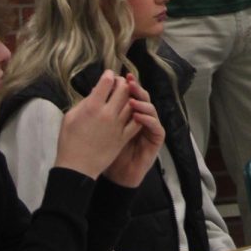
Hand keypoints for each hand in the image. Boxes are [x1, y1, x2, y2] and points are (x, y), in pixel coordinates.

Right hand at [54, 71, 139, 178]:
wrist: (77, 167)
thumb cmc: (69, 142)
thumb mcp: (70, 117)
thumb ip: (84, 102)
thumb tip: (95, 92)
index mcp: (92, 107)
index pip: (106, 82)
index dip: (109, 75)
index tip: (108, 74)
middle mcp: (107, 114)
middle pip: (123, 90)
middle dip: (122, 82)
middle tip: (120, 82)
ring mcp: (117, 126)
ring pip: (131, 104)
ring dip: (130, 96)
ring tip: (126, 95)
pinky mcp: (123, 138)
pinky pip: (135, 122)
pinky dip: (136, 114)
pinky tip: (132, 111)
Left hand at [105, 75, 165, 189]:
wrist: (116, 175)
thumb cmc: (107, 152)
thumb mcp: (101, 128)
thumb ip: (101, 111)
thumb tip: (94, 90)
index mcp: (129, 113)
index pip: (130, 94)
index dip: (125, 85)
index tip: (117, 76)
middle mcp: (142, 118)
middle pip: (142, 98)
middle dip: (136, 89)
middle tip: (128, 82)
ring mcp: (150, 128)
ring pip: (151, 110)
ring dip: (142, 103)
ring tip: (131, 100)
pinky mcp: (156, 140)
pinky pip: (156, 127)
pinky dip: (148, 120)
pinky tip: (137, 116)